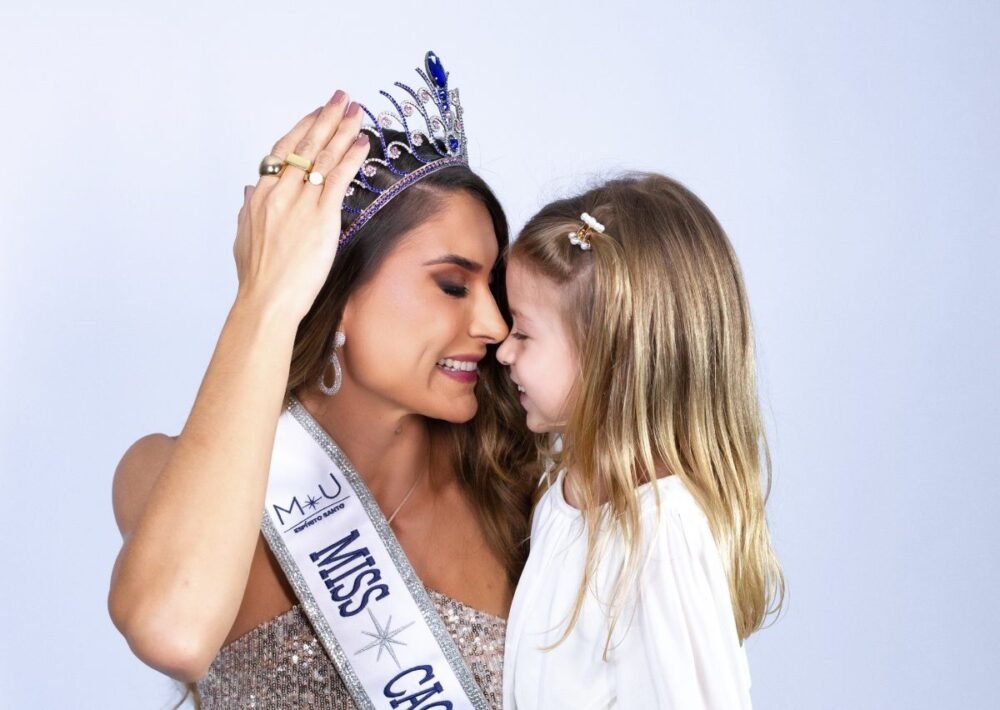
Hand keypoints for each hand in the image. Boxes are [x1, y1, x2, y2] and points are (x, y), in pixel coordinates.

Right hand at [234, 91, 369, 321]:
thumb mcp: (243, 237)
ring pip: (324, 156)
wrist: (266, 301)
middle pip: (305, 145)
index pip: (282, 151)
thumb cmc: (257, 278)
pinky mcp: (321, 217)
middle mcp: (279, 192)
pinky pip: (338, 178)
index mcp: (260, 196)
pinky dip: (352, 158)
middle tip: (341, 98)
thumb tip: (251, 190)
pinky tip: (363, 143)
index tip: (316, 114)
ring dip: (343, 130)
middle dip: (326, 118)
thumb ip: (248, 210)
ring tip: (357, 112)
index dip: (303, 129)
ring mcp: (300, 203)